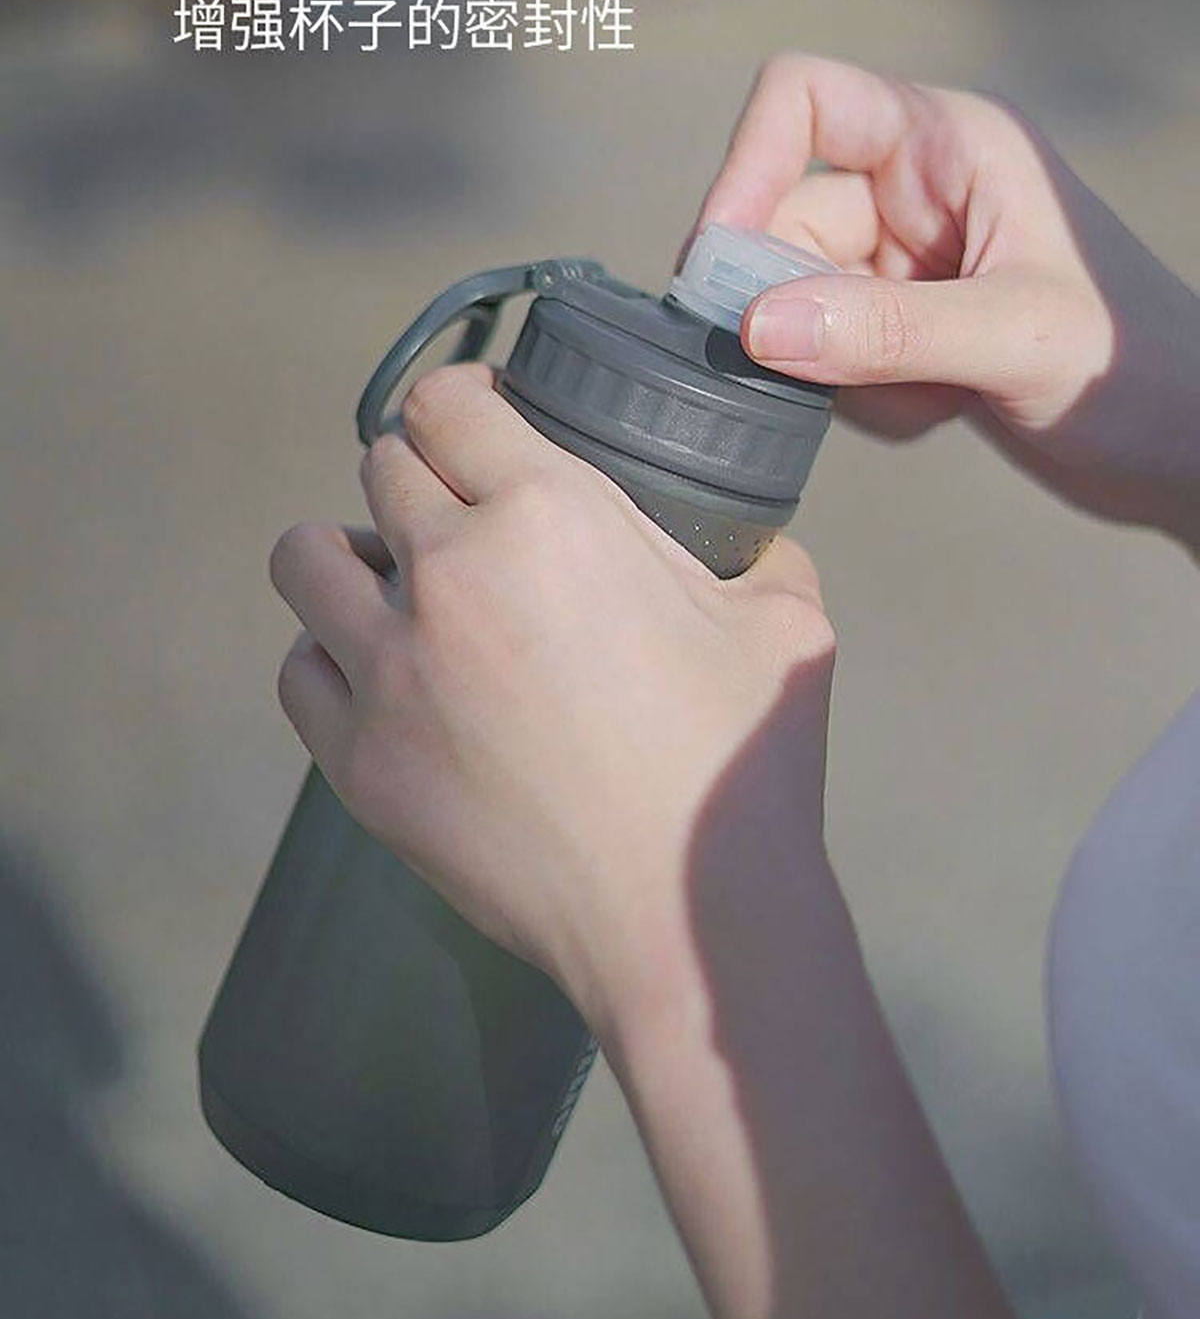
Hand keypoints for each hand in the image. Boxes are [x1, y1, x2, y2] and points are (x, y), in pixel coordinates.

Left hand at [268, 364, 1034, 1318]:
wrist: (690, 919)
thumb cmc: (743, 764)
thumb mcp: (784, 618)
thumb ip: (751, 548)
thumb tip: (739, 536)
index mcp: (549, 512)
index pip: (448, 398)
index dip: (464, 400)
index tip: (480, 421)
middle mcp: (447, 572)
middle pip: (381, 464)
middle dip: (423, 476)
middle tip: (461, 516)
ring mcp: (388, 669)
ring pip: (305, 557)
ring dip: (348, 554)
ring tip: (395, 587)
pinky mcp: (357, 761)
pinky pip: (298, 670)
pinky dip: (331, 658)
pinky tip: (382, 677)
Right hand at [699, 55, 1199, 549]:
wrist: (1188, 450)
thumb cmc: (1138, 368)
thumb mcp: (1014, 338)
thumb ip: (885, 332)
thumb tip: (755, 329)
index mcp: (952, 144)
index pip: (802, 100)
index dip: (746, 168)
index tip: (718, 266)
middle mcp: (919, 189)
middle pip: (783, 219)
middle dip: (793, 307)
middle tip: (828, 376)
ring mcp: (909, 260)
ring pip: (800, 301)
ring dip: (843, 368)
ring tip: (932, 397)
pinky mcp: (906, 325)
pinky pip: (830, 355)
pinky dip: (868, 399)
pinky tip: (943, 412)